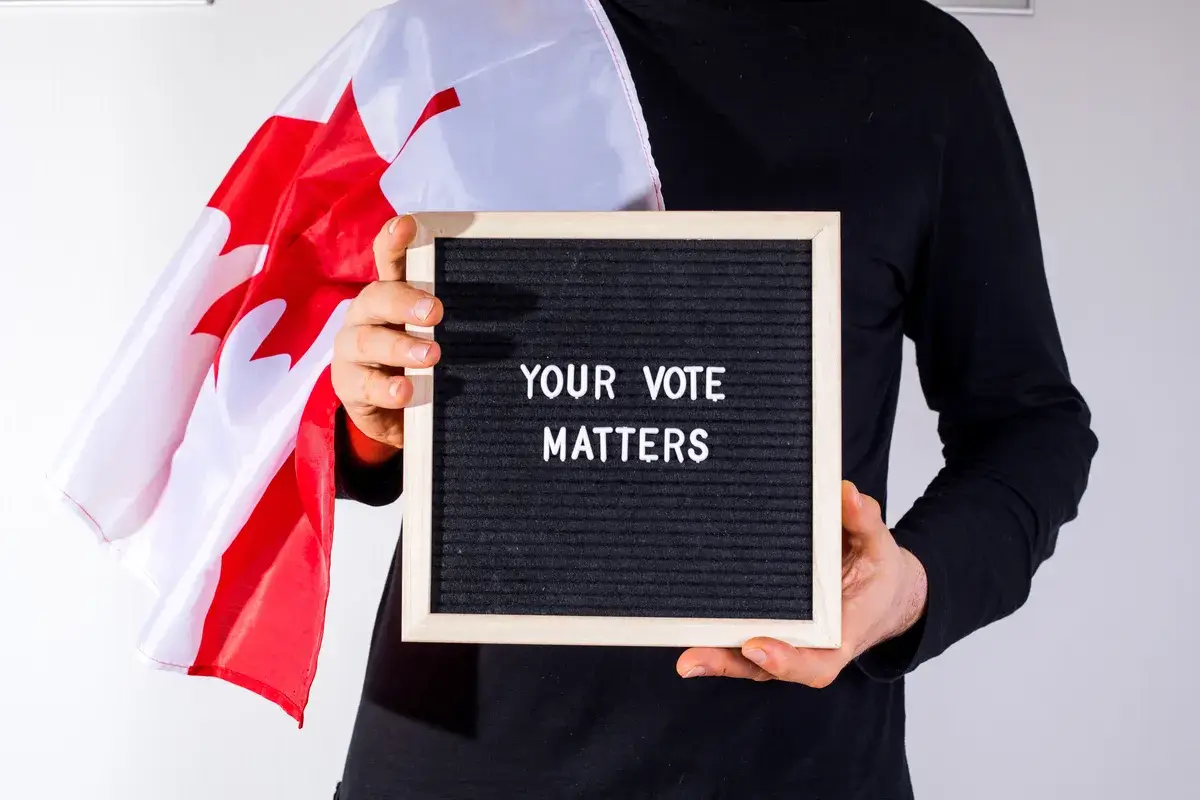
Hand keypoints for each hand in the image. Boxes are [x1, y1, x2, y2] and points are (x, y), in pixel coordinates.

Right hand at [331, 215, 443, 450]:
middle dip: (405, 301)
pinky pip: (365, 386)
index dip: (394, 240)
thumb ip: (457, 312)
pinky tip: (406, 391)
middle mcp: (367, 316)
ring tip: (432, 354)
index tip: (408, 225)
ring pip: (368, 342)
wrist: (391, 413)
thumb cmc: (417, 360)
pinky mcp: (349, 387)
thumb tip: (520, 301)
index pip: (388, 259)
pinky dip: (387, 389)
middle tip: (436, 311)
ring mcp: (353, 352)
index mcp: (390, 295)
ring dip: (400, 347)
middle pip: (376, 297)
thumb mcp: (436, 333)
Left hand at [676, 480, 927, 686]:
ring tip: (683, 657)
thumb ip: (865, 522)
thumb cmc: (877, 574)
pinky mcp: (769, 628)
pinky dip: (714, 637)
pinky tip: (682, 629)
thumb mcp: (880, 545)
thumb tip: (846, 495)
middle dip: (729, 663)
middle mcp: (810, 645)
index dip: (786, 661)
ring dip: (714, 656)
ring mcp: (787, 640)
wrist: (883, 591)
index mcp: (843, 633)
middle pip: (767, 666)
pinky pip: (739, 638)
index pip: (816, 661)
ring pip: (746, 658)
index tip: (757, 647)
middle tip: (692, 659)